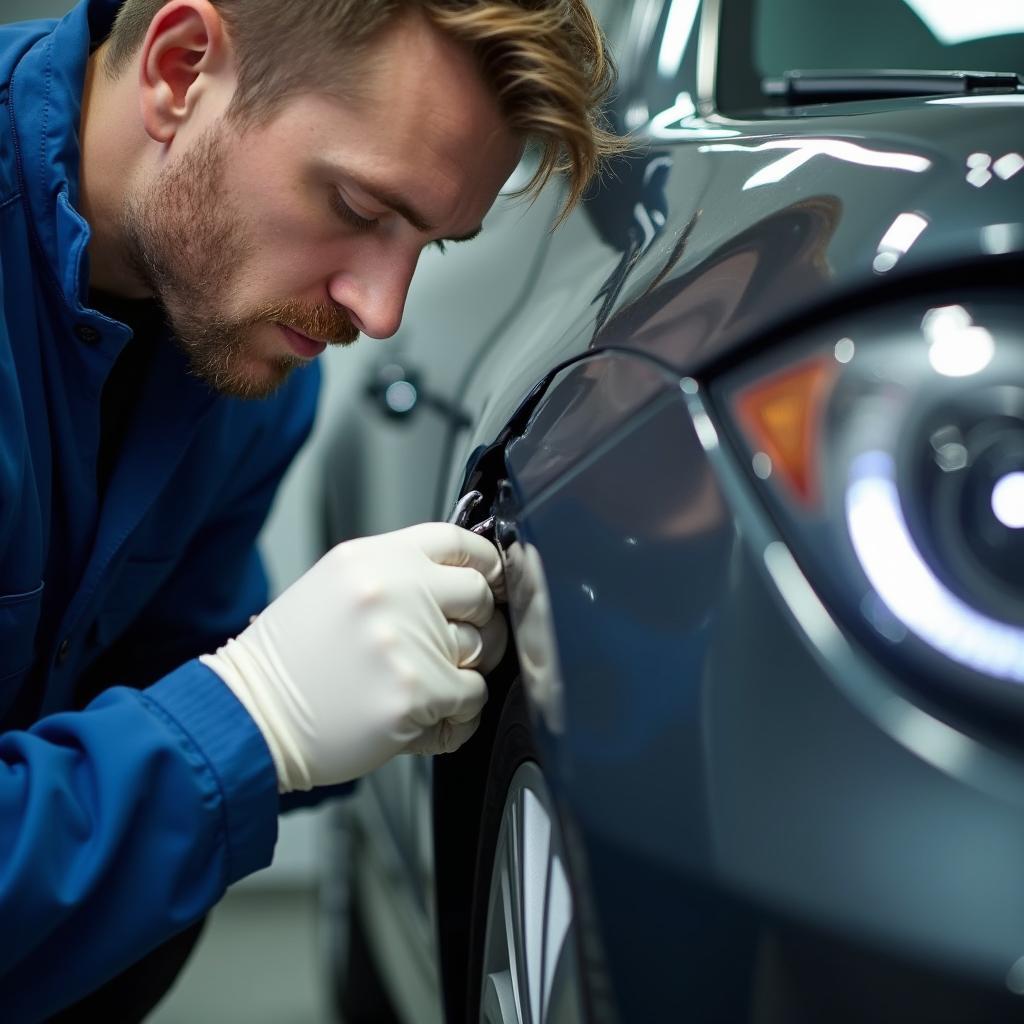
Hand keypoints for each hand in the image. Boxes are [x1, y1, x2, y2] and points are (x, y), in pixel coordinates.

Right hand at [201, 523, 506, 791]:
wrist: (251, 714)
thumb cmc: (291, 659)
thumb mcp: (338, 587)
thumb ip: (398, 576)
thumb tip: (465, 580)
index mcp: (374, 558)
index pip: (457, 541)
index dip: (485, 563)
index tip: (491, 580)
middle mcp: (394, 590)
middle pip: (480, 595)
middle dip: (480, 623)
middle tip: (457, 644)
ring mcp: (407, 641)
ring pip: (482, 651)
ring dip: (465, 672)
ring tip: (425, 684)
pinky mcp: (416, 692)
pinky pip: (471, 698)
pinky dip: (456, 714)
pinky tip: (424, 715)